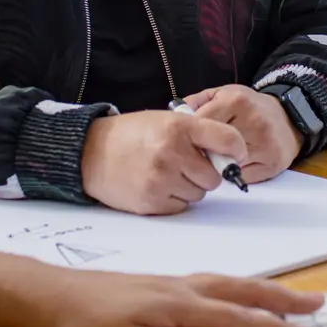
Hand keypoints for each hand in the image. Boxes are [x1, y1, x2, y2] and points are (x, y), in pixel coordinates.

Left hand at [25, 270, 325, 326]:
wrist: (44, 296)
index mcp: (182, 309)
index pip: (242, 322)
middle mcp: (182, 290)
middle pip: (244, 293)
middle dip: (284, 302)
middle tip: (321, 307)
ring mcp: (169, 283)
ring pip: (228, 283)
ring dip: (263, 290)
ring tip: (290, 296)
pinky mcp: (155, 284)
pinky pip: (212, 280)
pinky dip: (237, 284)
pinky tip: (232, 290)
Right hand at [80, 111, 243, 214]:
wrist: (91, 153)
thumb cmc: (132, 135)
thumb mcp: (165, 120)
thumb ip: (197, 133)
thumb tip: (230, 156)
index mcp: (178, 127)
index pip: (228, 140)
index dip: (236, 150)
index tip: (235, 155)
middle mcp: (172, 152)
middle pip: (214, 176)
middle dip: (204, 173)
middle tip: (185, 165)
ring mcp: (161, 179)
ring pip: (199, 194)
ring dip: (189, 187)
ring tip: (166, 173)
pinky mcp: (151, 201)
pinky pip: (181, 207)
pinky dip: (173, 199)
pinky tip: (156, 185)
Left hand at [186, 84, 301, 182]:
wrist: (288, 117)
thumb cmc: (249, 107)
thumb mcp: (223, 94)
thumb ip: (197, 101)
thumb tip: (174, 116)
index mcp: (236, 101)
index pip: (202, 123)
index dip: (190, 136)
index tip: (183, 143)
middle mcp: (253, 121)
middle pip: (214, 147)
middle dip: (202, 153)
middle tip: (195, 156)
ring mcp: (265, 144)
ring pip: (227, 166)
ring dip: (217, 167)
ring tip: (215, 160)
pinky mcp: (273, 163)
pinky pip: (242, 177)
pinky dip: (234, 175)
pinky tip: (234, 166)